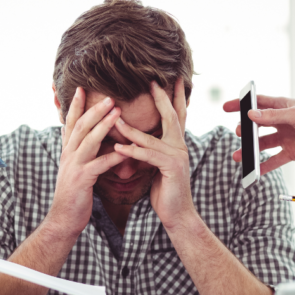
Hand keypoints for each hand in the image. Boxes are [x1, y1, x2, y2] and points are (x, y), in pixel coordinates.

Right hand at [50, 87, 124, 235]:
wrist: (63, 219)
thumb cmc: (73, 195)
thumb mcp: (73, 169)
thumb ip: (77, 152)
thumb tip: (78, 136)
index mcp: (67, 151)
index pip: (71, 123)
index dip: (76, 106)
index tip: (82, 88)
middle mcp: (68, 155)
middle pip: (81, 126)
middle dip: (94, 109)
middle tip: (109, 96)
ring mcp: (74, 167)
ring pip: (89, 140)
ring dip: (103, 125)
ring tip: (118, 112)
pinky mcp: (82, 180)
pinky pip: (100, 165)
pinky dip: (114, 156)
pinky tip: (127, 151)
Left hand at [113, 79, 195, 229]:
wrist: (177, 214)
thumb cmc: (165, 191)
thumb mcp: (156, 166)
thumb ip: (150, 151)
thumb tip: (136, 140)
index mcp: (176, 144)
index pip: (176, 115)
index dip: (173, 97)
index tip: (168, 79)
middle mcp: (180, 147)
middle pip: (171, 116)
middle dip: (161, 98)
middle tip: (152, 81)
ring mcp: (177, 156)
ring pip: (151, 138)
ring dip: (130, 129)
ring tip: (114, 118)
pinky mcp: (171, 168)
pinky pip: (148, 156)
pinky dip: (132, 151)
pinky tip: (118, 148)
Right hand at [222, 95, 294, 174]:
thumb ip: (273, 116)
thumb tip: (251, 115)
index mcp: (283, 107)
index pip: (257, 104)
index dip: (241, 105)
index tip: (226, 108)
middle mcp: (282, 122)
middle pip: (257, 126)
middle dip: (245, 131)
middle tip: (238, 134)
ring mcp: (286, 138)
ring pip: (263, 145)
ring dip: (250, 151)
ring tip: (238, 156)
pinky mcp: (292, 152)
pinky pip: (274, 160)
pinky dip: (264, 166)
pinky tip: (254, 171)